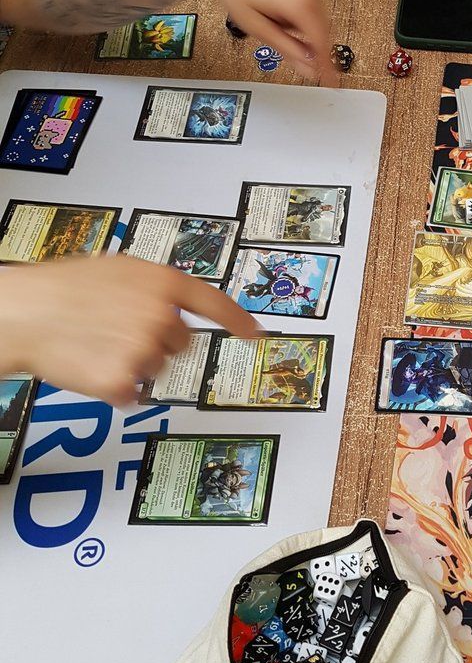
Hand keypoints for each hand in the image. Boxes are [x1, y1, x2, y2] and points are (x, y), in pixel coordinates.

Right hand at [0, 257, 260, 406]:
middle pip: (181, 343)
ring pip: (156, 369)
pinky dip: (115, 387)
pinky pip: (133, 393)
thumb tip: (176, 304)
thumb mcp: (118, 269)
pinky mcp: (123, 382)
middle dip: (157, 341)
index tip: (256, 334)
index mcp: (162, 283)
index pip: (214, 303)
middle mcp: (161, 316)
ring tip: (98, 343)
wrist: (24, 313)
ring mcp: (144, 351)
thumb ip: (154, 286)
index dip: (238, 320)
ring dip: (134, 363)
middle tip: (117, 330)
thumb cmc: (64, 288)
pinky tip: (92, 365)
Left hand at [189, 0, 334, 80]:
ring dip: (301, 16)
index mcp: (298, 0)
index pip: (322, 41)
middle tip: (280, 32)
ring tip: (272, 8)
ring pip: (317, 8)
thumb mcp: (255, 26)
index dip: (326, 64)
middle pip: (321, 25)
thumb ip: (287, 49)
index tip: (331, 79)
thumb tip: (307, 66)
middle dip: (305, 35)